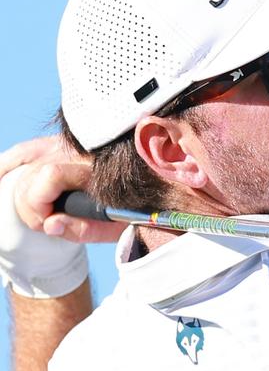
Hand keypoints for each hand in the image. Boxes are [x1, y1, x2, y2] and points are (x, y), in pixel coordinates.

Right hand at [0, 136, 124, 242]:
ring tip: (41, 210)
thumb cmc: (133, 207)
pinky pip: (24, 150)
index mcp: (94, 168)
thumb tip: (51, 224)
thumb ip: (82, 228)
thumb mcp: (115, 225)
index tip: (50, 222)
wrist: (152, 182)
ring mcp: (67, 143)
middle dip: (31, 207)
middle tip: (48, 220)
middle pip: (32, 175)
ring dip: (24, 193)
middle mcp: (79, 149)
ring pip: (26, 164)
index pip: (49, 174)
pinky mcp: (59, 142)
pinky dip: (8, 166)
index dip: (39, 205)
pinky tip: (4, 179)